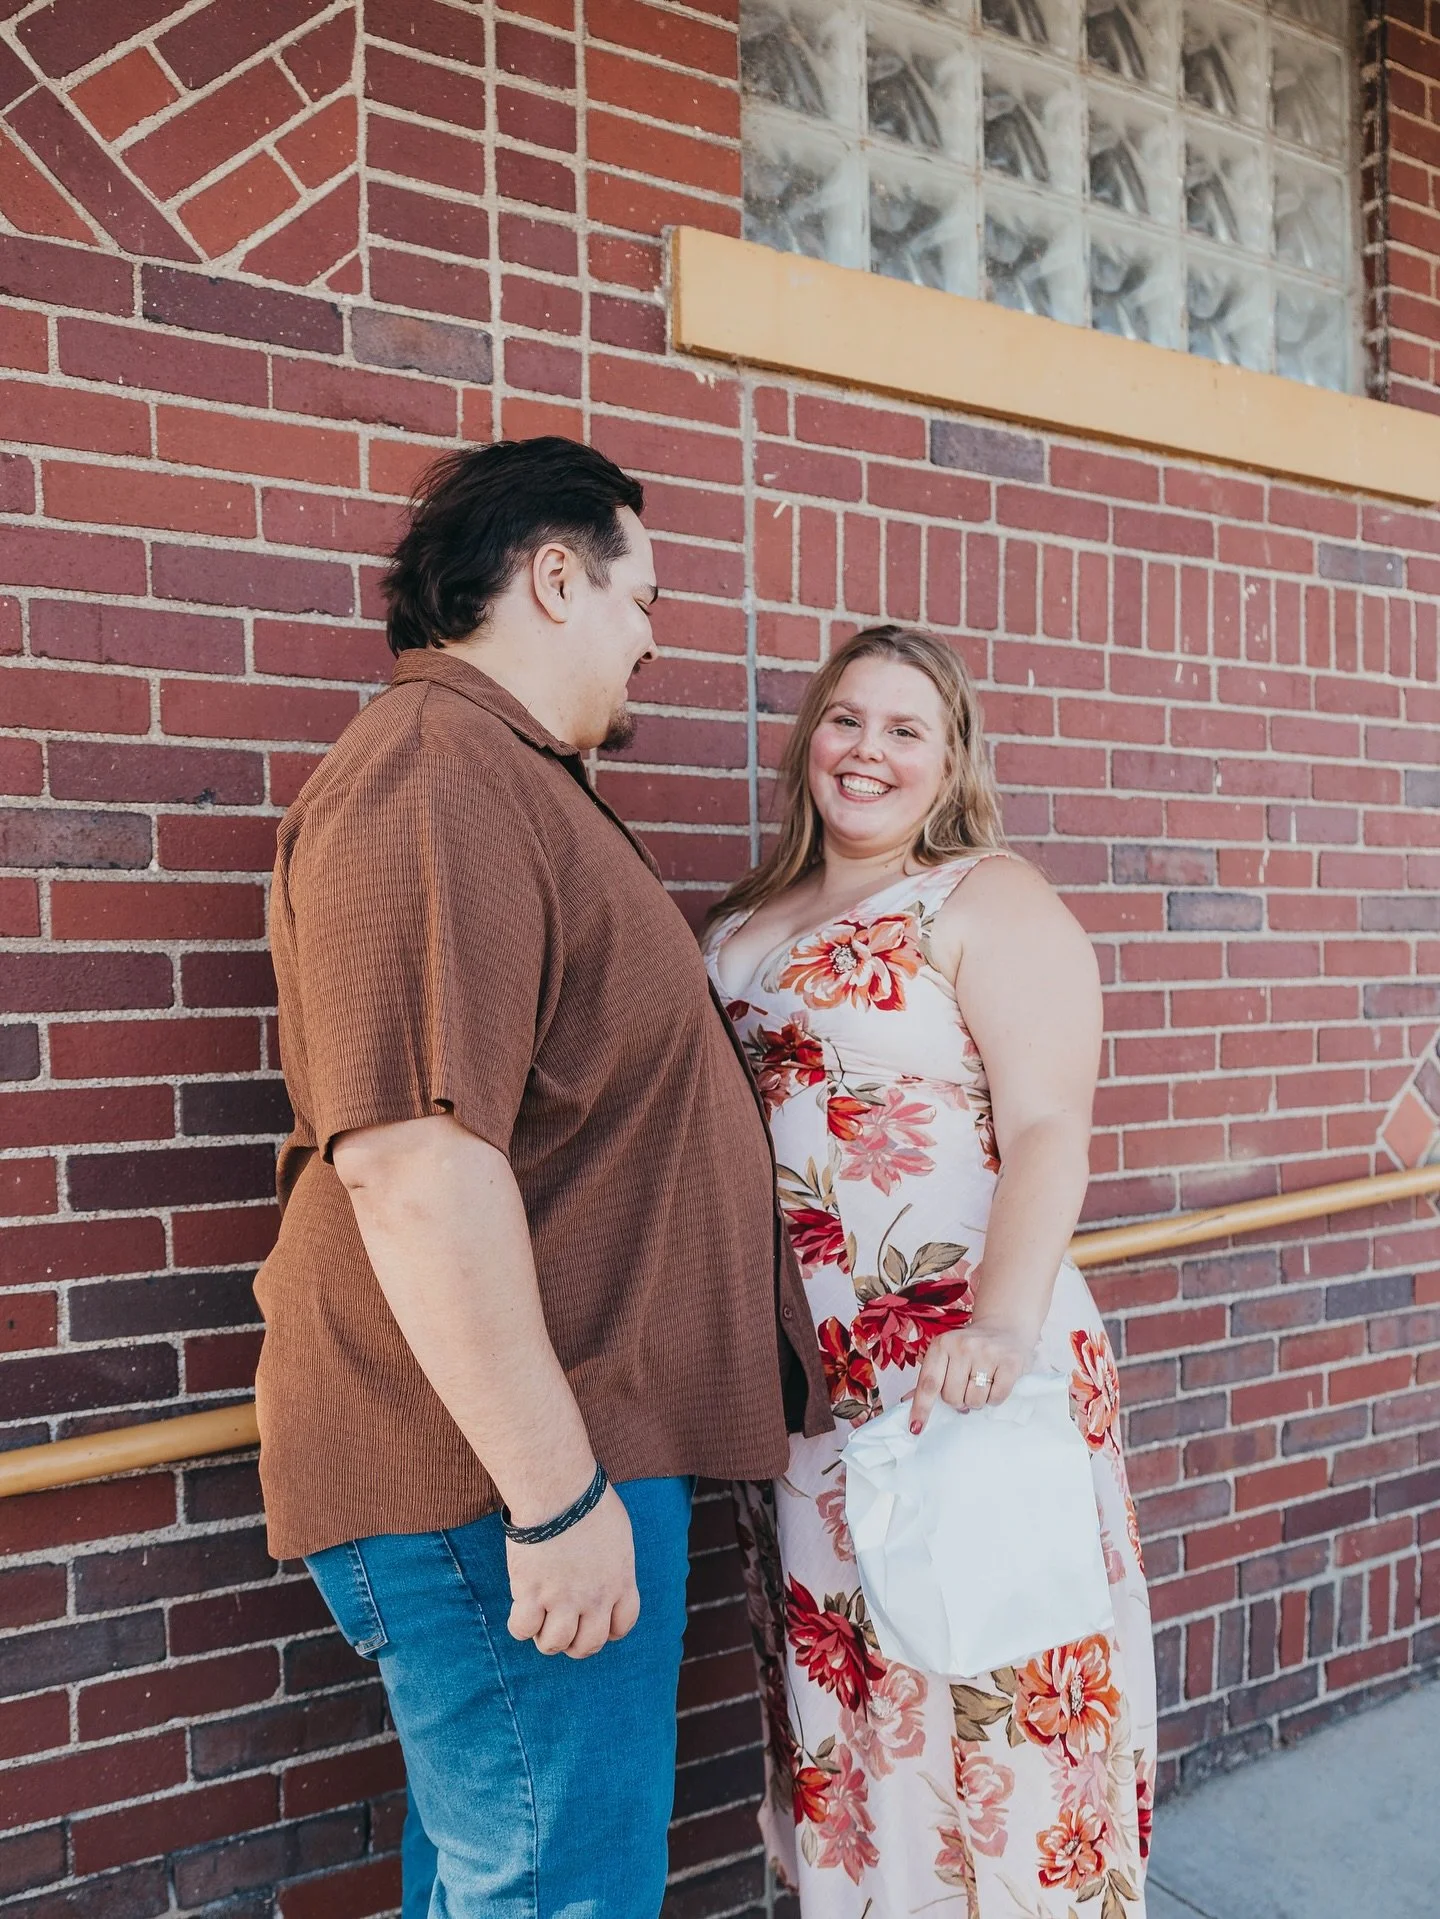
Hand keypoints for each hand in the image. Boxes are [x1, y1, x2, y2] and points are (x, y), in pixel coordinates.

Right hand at [505, 1485, 639, 1658]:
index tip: (595, 1624)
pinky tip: (521, 1609)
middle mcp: (594, 1598)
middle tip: (563, 1628)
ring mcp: (563, 1600)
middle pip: (588, 1644)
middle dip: (575, 1644)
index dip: (608, 1631)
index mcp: (620, 1581)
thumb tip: (604, 1570)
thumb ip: (613, 1562)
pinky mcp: (531, 1594)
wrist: (559, 1492)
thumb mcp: (618, 1533)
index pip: (622, 1625)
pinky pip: (523, 1629)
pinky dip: (520, 1626)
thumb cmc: (587, 1500)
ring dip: (546, 1638)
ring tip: (540, 1620)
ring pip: (554, 1644)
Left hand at [908, 1321, 1035, 1432]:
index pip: (928, 1383)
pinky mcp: (1010, 1361)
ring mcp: (987, 1352)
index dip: (921, 1408)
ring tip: (982, 1384)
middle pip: (952, 1397)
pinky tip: (996, 1384)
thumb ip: (930, 1378)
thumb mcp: (946, 1355)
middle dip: (958, 1401)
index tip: (916, 1428)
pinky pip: (997, 1397)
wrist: (1004, 1327)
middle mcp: (962, 1345)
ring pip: (974, 1400)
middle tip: (966, 1388)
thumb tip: (906, 1402)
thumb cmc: (971, 1348)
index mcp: (941, 1345)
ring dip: (977, 1401)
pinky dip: (995, 1399)